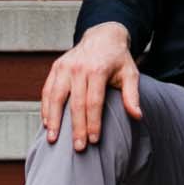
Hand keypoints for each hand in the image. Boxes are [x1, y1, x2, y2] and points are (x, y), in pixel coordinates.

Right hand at [41, 22, 141, 149]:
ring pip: (56, 97)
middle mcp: (79, 68)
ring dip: (54, 120)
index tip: (94, 141)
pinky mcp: (56, 67)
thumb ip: (132, 95)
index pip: (94, 102)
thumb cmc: (118, 59)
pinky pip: (47, 90)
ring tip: (53, 139)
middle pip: (75, 103)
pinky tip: (46, 123)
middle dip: (76, 128)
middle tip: (78, 147)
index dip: (93, 123)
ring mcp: (65, 67)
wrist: (103, 36)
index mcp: (98, 70)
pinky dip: (46, 107)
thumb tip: (137, 116)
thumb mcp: (130, 73)